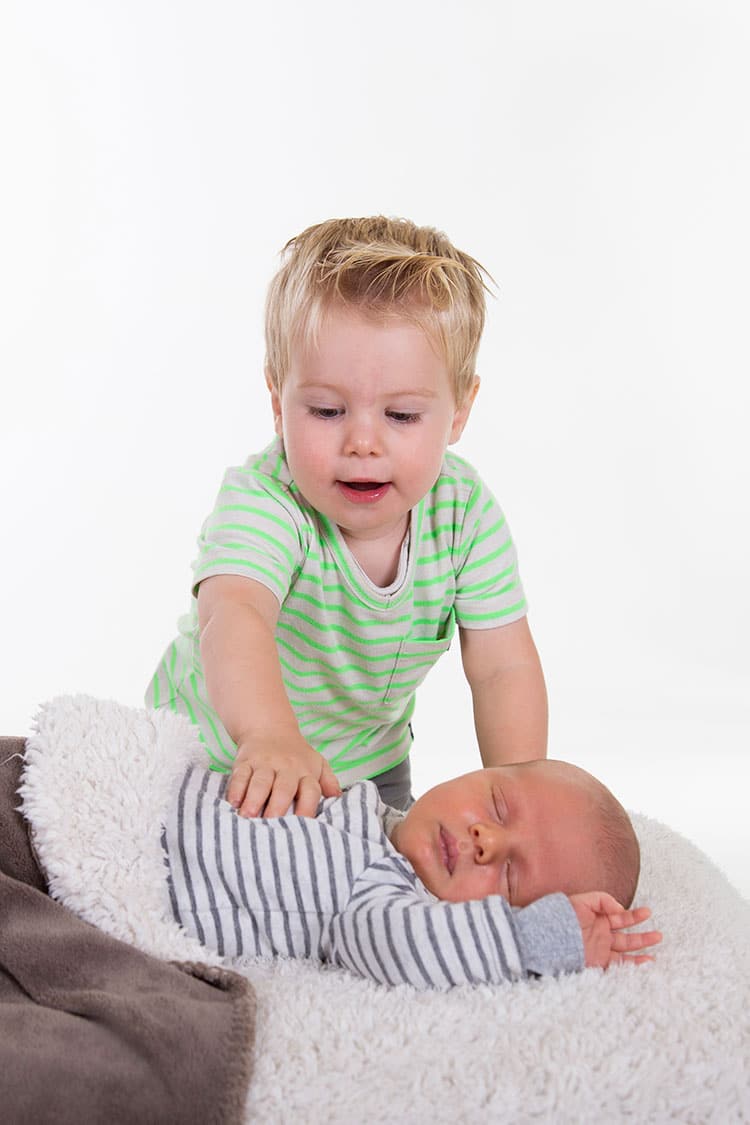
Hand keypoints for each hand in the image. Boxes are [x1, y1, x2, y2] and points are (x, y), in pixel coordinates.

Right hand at [226, 729, 340, 817]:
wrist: (270, 728)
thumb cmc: (296, 755)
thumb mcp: (318, 764)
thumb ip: (329, 782)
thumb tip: (338, 799)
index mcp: (306, 772)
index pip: (311, 790)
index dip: (308, 808)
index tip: (302, 827)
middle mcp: (287, 767)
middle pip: (284, 788)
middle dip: (277, 807)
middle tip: (271, 825)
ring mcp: (264, 763)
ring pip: (260, 782)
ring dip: (253, 800)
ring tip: (247, 817)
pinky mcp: (245, 761)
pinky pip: (240, 775)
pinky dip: (236, 789)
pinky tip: (233, 803)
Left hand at [569, 892, 661, 968]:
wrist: (547, 937)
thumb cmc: (561, 916)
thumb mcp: (582, 900)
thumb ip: (602, 900)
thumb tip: (620, 908)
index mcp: (598, 920)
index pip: (620, 918)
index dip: (634, 916)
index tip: (648, 913)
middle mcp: (601, 936)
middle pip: (626, 938)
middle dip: (643, 937)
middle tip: (659, 936)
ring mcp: (600, 950)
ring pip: (625, 953)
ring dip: (640, 953)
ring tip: (654, 956)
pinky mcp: (597, 963)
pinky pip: (617, 965)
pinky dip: (631, 966)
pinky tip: (642, 964)